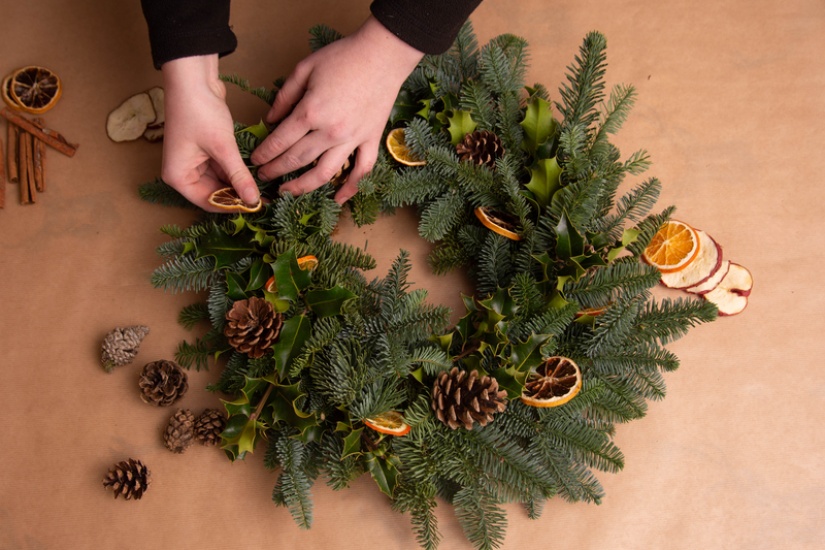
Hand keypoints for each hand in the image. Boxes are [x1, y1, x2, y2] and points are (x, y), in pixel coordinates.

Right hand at [160, 55, 259, 209]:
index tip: (257, 207)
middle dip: (238, 195)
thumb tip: (253, 201)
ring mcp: (193, 162)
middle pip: (214, 193)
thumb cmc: (200, 111)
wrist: (192, 78)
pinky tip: (255, 173)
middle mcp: (182, 173)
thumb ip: (239, 176)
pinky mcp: (204, 151)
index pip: (208, 202)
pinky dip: (236, 170)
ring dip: (239, 183)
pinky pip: (222, 168)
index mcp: (178, 177)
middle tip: (265, 198)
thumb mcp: (222, 147)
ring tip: (264, 187)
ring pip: (220, 181)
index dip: (232, 206)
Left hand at [250, 16, 423, 202]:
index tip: (255, 160)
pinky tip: (338, 199)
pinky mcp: (371, 140)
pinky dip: (350, 187)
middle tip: (263, 176)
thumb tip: (270, 119)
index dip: (264, 153)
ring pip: (324, 173)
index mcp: (311, 112)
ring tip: (288, 192)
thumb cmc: (343, 57)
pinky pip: (361, 170)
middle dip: (276, 170)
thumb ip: (284, 96)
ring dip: (303, 186)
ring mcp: (353, 139)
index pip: (280, 141)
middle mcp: (330, 132)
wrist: (383, 55)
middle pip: (297, 160)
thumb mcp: (305, 68)